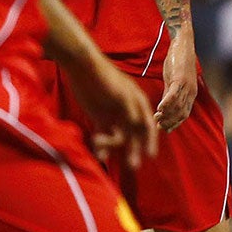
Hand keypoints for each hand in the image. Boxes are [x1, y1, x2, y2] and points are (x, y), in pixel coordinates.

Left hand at [63, 47, 160, 168]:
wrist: (82, 66)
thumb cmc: (105, 77)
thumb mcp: (121, 93)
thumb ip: (131, 109)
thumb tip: (140, 125)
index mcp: (138, 104)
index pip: (147, 126)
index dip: (150, 141)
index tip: (150, 155)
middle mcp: (129, 112)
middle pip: (134, 135)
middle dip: (134, 150)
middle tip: (132, 166)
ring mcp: (114, 115)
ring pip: (118, 137)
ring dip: (113, 147)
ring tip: (102, 154)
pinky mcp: (100, 118)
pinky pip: (104, 135)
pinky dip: (102, 145)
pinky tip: (98, 153)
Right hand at [155, 24, 199, 130]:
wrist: (182, 44)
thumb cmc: (177, 62)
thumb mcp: (173, 81)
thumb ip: (169, 94)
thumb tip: (162, 108)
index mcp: (191, 94)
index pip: (184, 114)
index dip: (174, 123)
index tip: (164, 129)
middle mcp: (191, 91)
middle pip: (180, 113)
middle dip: (169, 122)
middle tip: (157, 126)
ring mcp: (186, 86)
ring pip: (177, 106)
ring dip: (166, 114)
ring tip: (156, 118)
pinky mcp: (180, 78)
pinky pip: (173, 94)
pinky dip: (166, 103)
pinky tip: (159, 109)